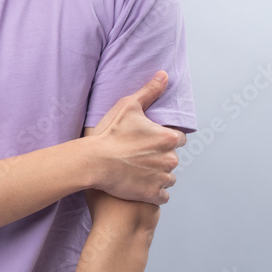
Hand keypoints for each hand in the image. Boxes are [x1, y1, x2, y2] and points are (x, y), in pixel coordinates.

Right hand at [83, 71, 185, 204]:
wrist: (94, 162)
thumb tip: (164, 75)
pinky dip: (153, 192)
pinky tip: (139, 185)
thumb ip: (149, 91)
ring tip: (137, 171)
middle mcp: (170, 159)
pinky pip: (162, 196)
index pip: (178, 139)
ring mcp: (162, 178)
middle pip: (172, 159)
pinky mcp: (153, 195)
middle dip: (160, 158)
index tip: (148, 141)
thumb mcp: (128, 106)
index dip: (163, 139)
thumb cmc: (109, 134)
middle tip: (138, 156)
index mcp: (168, 138)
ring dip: (157, 175)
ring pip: (168, 177)